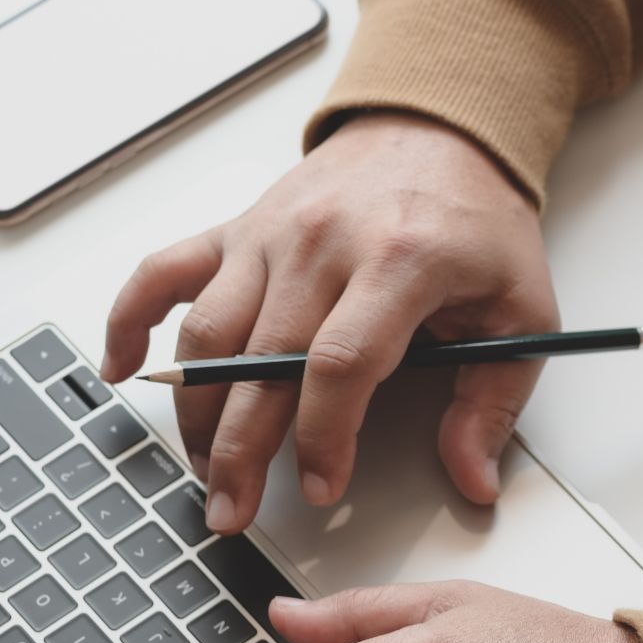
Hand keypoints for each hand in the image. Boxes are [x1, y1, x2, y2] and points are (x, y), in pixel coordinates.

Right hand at [102, 113, 558, 532]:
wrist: (438, 130)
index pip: (341, 365)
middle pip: (261, 361)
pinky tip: (121, 366)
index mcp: (400, 262)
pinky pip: (165, 271)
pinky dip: (129, 318)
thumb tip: (473, 480)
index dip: (323, 438)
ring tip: (205, 469)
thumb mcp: (521, 311)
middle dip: (240, 451)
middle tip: (233, 511)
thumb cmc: (478, 224)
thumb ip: (494, 402)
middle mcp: (322, 244)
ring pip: (208, 332)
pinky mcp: (239, 228)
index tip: (321, 488)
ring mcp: (270, 234)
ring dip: (195, 411)